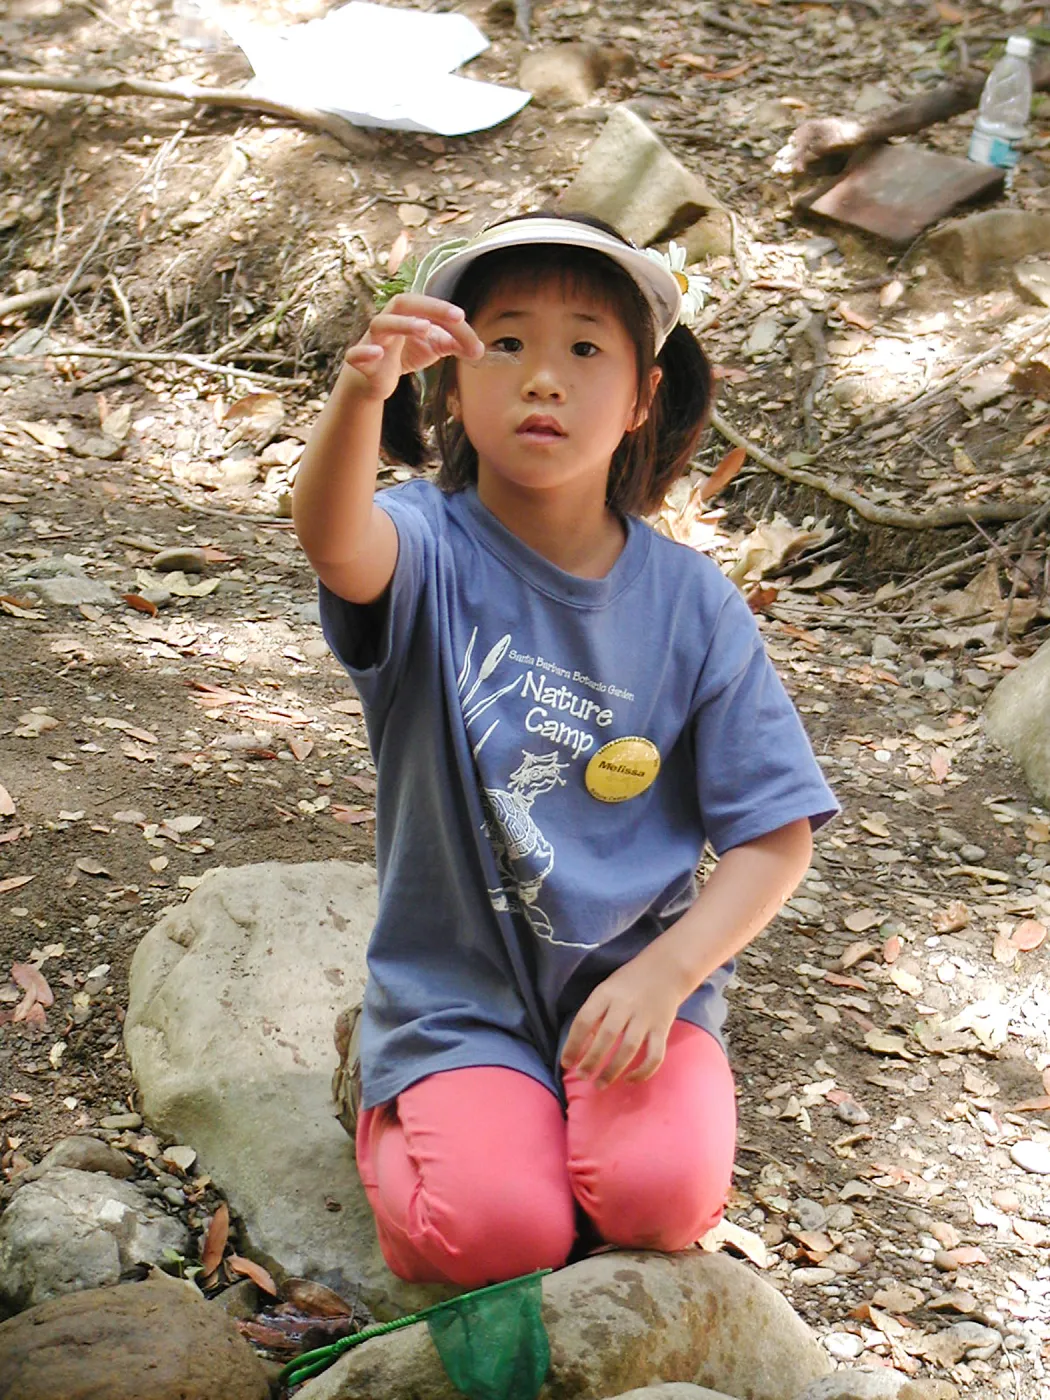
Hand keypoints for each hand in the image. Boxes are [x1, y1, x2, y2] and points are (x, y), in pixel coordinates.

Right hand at [343, 293, 483, 401]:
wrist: (375, 378)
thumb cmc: (405, 353)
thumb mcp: (434, 346)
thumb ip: (455, 344)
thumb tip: (480, 350)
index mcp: (407, 313)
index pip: (427, 306)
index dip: (445, 310)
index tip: (464, 318)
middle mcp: (389, 321)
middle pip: (403, 303)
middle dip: (430, 307)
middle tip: (456, 317)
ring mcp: (373, 340)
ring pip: (381, 324)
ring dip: (402, 324)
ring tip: (425, 329)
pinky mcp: (361, 362)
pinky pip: (355, 354)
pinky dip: (364, 353)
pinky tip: (377, 353)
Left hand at [560, 948, 684, 1088]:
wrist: (667, 968)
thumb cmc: (629, 981)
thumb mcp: (606, 989)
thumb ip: (594, 1014)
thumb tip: (580, 1047)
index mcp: (606, 993)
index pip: (584, 1020)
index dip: (573, 1044)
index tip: (566, 1062)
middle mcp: (625, 1005)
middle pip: (606, 1036)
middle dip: (591, 1060)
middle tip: (582, 1077)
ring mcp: (645, 1017)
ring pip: (628, 1048)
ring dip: (612, 1070)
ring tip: (600, 1084)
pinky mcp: (662, 1028)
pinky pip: (655, 1055)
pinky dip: (643, 1071)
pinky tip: (630, 1079)